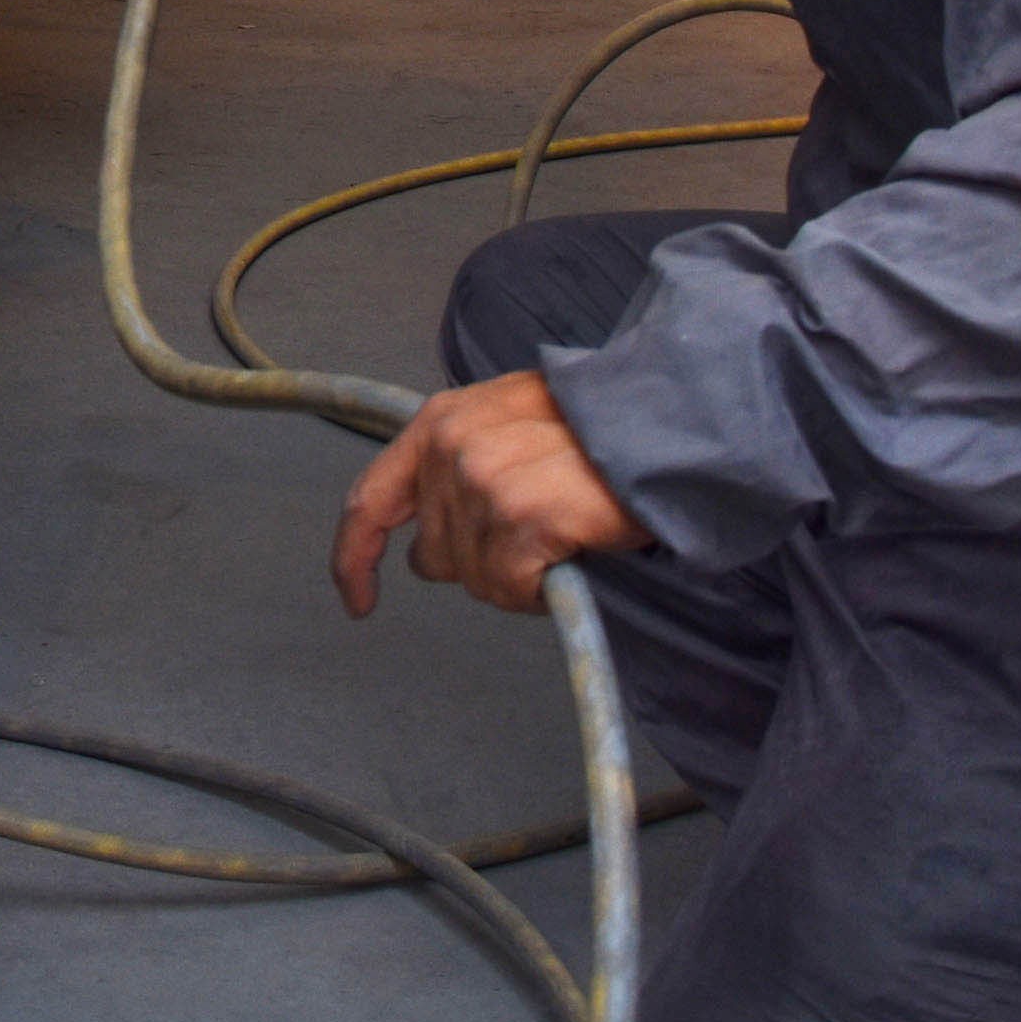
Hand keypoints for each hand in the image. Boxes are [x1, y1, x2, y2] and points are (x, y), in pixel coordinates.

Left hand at [333, 371, 642, 617]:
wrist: (666, 427)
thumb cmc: (598, 432)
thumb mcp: (509, 425)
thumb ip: (458, 469)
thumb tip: (425, 545)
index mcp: (440, 422)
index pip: (369, 500)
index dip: (354, 558)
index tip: (358, 599)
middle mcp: (452, 448)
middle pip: (433, 557)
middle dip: (478, 562)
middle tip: (534, 532)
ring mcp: (485, 482)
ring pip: (474, 578)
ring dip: (516, 574)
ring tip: (559, 533)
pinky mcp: (522, 517)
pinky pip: (509, 588)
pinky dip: (538, 588)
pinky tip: (567, 554)